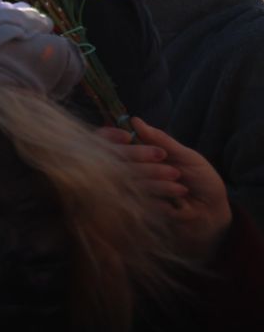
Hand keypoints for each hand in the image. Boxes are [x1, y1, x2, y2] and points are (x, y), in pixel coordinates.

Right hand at [94, 117, 231, 257]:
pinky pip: (142, 199)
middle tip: (172, 168)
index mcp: (144, 157)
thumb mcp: (186, 156)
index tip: (129, 138)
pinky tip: (179, 201)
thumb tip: (135, 120)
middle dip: (147, 163)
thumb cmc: (202, 181)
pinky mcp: (141, 210)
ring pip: (133, 181)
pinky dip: (162, 198)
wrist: (213, 211)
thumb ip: (160, 140)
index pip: (118, 145)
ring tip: (182, 189)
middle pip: (123, 163)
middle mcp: (135, 173)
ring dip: (159, 183)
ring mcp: (136, 192)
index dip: (119, 141)